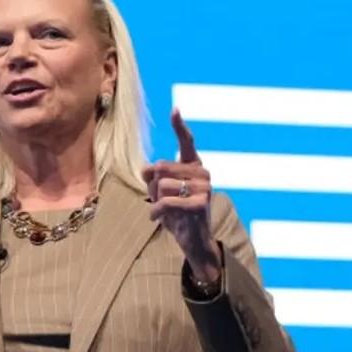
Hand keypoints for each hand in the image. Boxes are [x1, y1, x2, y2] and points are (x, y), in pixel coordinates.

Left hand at [142, 108, 221, 282]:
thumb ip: (154, 177)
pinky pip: (165, 202)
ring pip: (161, 185)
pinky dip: (156, 212)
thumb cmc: (177, 215)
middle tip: (159, 200)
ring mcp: (204, 187)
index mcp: (194, 166)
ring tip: (165, 212)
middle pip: (160, 167)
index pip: (186, 142)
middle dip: (152, 186)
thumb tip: (147, 168)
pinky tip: (158, 218)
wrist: (193, 242)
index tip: (175, 109)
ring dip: (155, 201)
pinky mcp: (199, 204)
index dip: (179, 126)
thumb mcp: (162, 192)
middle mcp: (202, 173)